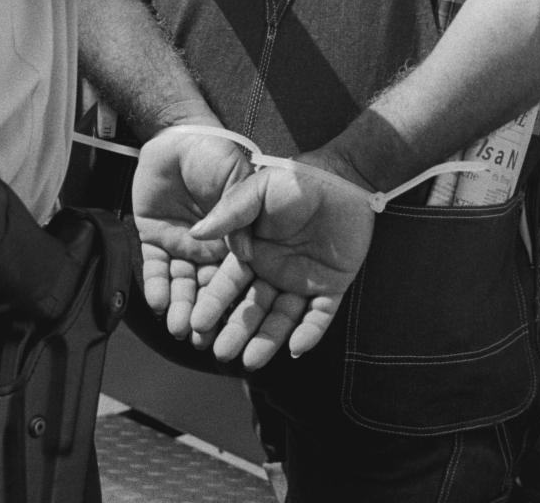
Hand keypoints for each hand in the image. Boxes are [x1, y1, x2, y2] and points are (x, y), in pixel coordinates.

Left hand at [132, 126, 254, 339]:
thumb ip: (241, 215)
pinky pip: (154, 268)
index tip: (234, 327)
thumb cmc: (216, 153)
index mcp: (235, 238)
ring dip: (180, 306)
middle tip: (204, 340)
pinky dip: (155, 285)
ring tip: (178, 326)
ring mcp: (182, 246)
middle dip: (206, 315)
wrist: (178, 135)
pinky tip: (157, 301)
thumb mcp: (238, 178)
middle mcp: (209, 249)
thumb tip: (245, 254)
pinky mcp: (155, 240)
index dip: (235, 303)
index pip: (237, 279)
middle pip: (208, 290)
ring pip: (181, 284)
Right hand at [185, 154, 376, 369]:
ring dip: (267, 340)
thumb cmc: (297, 180)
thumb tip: (195, 233)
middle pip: (252, 308)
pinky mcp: (332, 286)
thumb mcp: (259, 190)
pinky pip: (320, 315)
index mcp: (253, 252)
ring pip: (282, 318)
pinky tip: (296, 349)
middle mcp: (274, 271)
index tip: (196, 323)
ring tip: (250, 362)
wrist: (344, 178)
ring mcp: (303, 281)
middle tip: (220, 353)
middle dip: (236, 331)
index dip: (213, 303)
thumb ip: (230, 212)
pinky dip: (308, 332)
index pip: (229, 284)